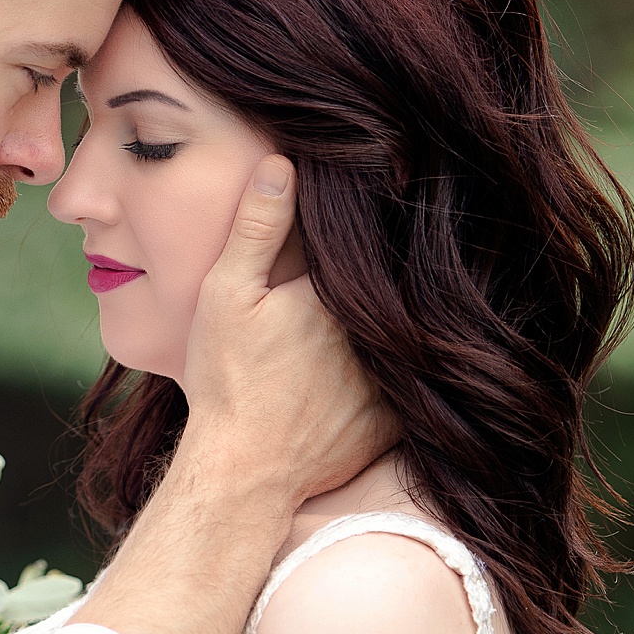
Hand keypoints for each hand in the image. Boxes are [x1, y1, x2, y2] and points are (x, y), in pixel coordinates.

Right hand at [181, 158, 392, 506]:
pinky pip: (406, 384)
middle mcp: (373, 334)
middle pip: (380, 289)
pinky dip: (398, 370)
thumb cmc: (227, 378)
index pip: (353, 246)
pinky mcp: (393, 421)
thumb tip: (284, 161)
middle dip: (374, 273)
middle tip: (372, 243)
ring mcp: (388, 382)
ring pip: (397, 333)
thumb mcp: (228, 293)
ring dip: (394, 318)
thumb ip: (257, 226)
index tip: (361, 201)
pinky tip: (387, 358)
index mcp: (336, 295)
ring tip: (389, 296)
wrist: (242, 473)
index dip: (352, 225)